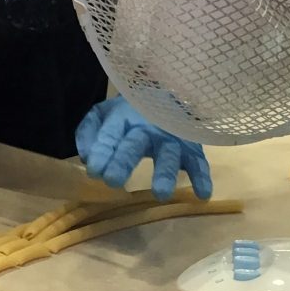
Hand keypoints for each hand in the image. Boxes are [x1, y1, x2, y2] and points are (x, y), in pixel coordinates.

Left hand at [76, 96, 211, 201]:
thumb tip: (86, 157)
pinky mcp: (191, 148)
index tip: (95, 171)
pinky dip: (202, 177)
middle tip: (113, 181)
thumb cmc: (127, 112)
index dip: (102, 151)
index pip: (110, 135)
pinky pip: (198, 162)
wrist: (165, 95)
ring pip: (168, 155)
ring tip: (161, 194)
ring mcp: (172, 138)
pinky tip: (203, 194)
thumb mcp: (102, 114)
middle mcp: (147, 129)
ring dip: (165, 174)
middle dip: (124, 162)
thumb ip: (88, 132)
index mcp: (122, 119)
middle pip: (135, 145)